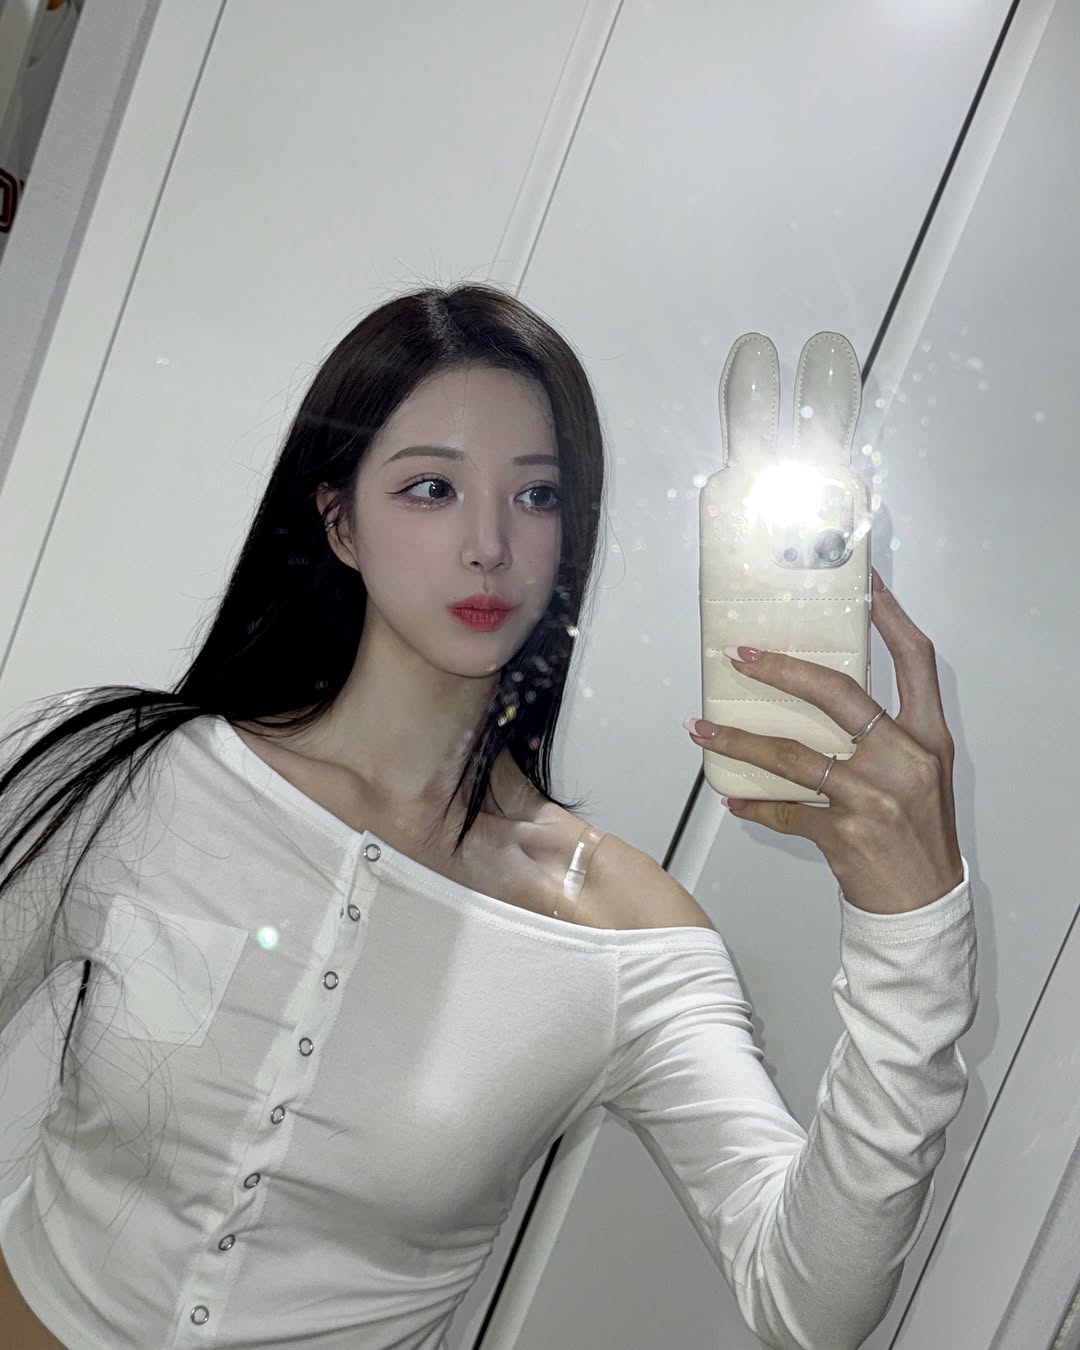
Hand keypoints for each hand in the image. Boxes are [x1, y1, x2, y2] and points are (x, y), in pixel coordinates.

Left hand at [685, 568, 963, 913]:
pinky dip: (754, 805)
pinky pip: (784, 810)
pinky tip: (734, 799)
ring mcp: (874, 796)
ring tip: (702, 729)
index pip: (916, 660)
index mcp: (928, 738)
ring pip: (791, 755)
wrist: (923, 906)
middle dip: (782, 669)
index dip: (891, 616)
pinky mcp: (844, 833)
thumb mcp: (919, 774)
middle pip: (837, 694)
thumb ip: (885, 734)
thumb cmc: (918, 836)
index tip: (863, 584)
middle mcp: (904, 759)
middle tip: (738, 656)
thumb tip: (821, 697)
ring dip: (738, 741)